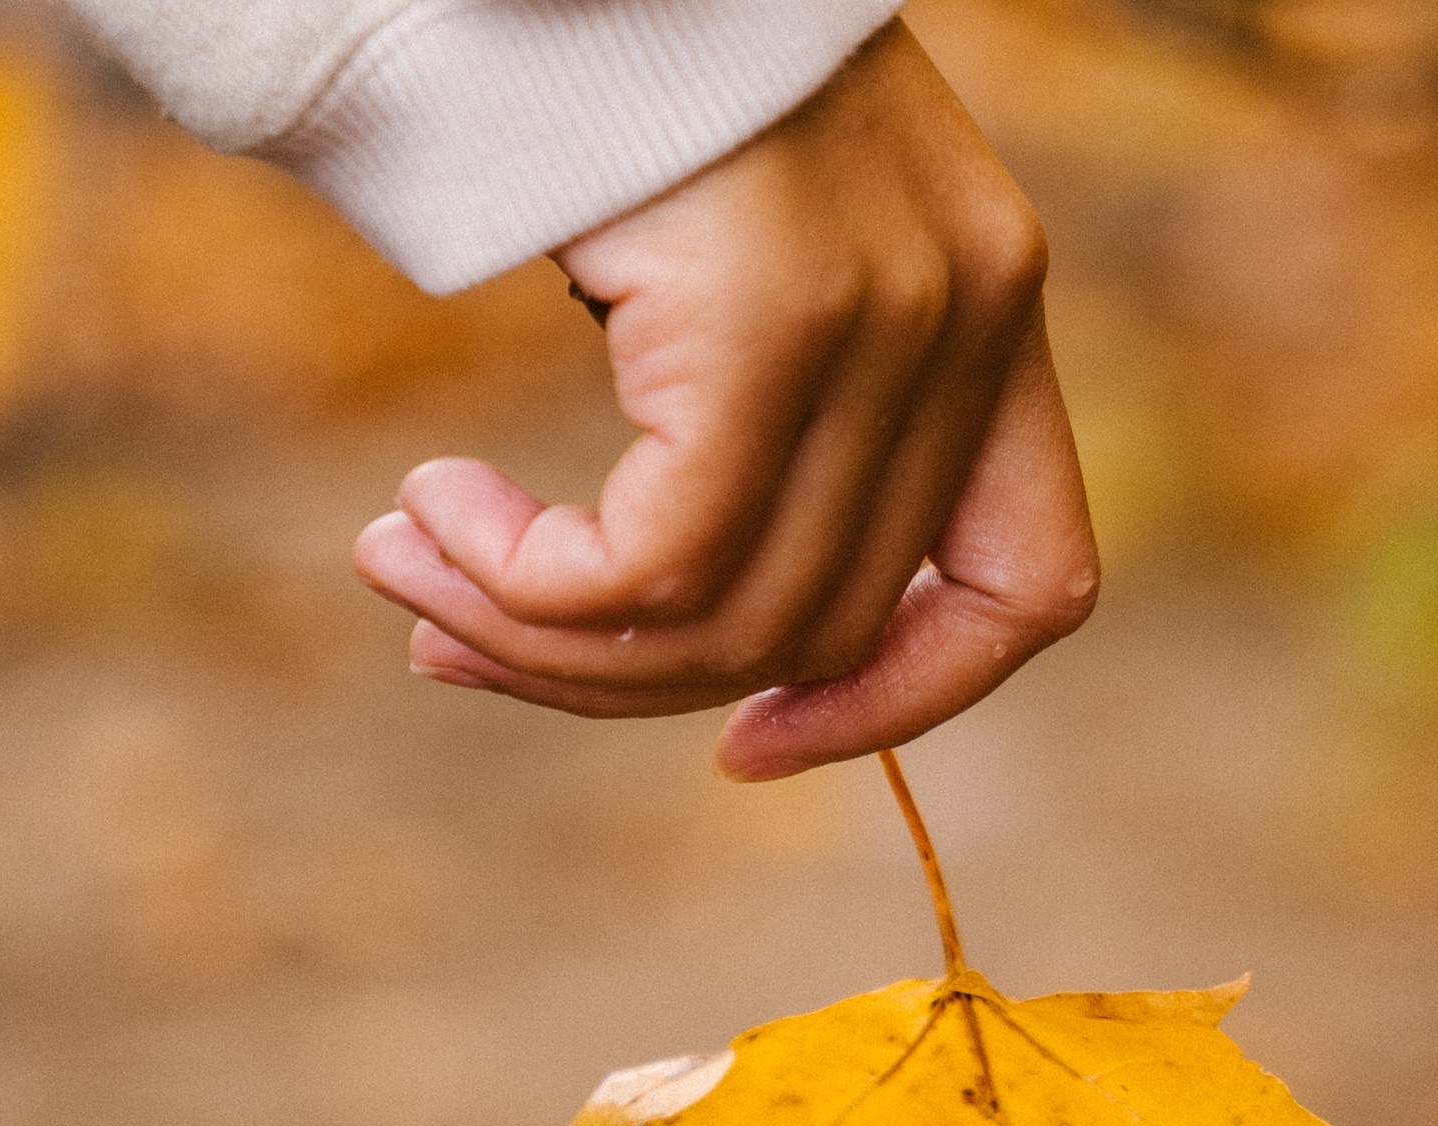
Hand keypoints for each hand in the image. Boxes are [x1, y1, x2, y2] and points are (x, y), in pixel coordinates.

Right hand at [352, 20, 1096, 779]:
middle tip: (447, 637)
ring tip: (407, 574)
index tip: (746, 743)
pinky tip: (432, 513)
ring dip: (538, 634)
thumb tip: (645, 605)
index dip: (901, 700)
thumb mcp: (741, 247)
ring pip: (729, 616)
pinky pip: (656, 561)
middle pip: (820, 624)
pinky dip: (528, 584)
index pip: (1030, 584)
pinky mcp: (772, 318)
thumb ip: (760, 405)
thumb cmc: (624, 62)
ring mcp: (888, 319)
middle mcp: (971, 319)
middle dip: (616, 676)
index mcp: (992, 308)